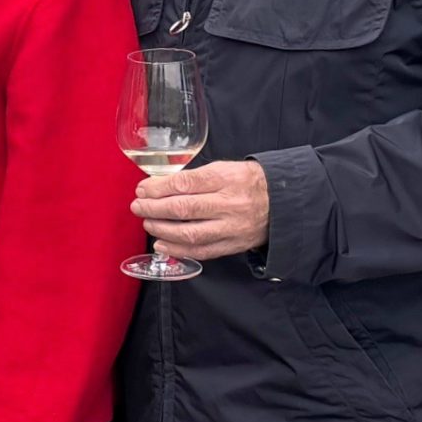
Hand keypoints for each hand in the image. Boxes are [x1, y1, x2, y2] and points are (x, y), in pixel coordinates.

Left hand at [134, 160, 269, 262]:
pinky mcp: (233, 245)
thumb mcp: (224, 169)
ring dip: (161, 230)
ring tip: (147, 223)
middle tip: (138, 206)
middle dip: (154, 208)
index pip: (185, 184)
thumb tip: (157, 187)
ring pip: (189, 233)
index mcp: (227, 180)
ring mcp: (232, 227)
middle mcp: (230, 205)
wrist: (283, 202)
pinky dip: (177, 249)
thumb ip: (193, 178)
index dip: (158, 188)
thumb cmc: (248, 182)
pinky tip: (161, 243)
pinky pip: (201, 251)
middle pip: (183, 209)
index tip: (142, 189)